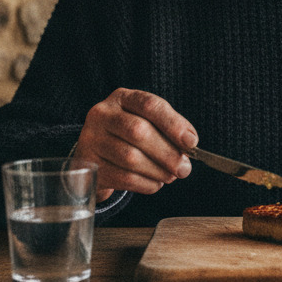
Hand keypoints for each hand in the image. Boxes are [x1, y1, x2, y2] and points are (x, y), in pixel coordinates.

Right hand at [73, 88, 196, 200]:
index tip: (192, 142)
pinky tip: (155, 183)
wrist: (96, 155)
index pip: (149, 105)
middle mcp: (102, 114)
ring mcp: (92, 139)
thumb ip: (168, 130)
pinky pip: (123, 178)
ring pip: (130, 157)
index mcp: (122, 98)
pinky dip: (145, 184)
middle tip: (184, 168)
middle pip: (138, 131)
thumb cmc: (129, 136)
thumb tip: (189, 145)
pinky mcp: (89, 165)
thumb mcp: (147, 123)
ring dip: (158, 171)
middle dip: (167, 153)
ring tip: (170, 176)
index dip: (173, 124)